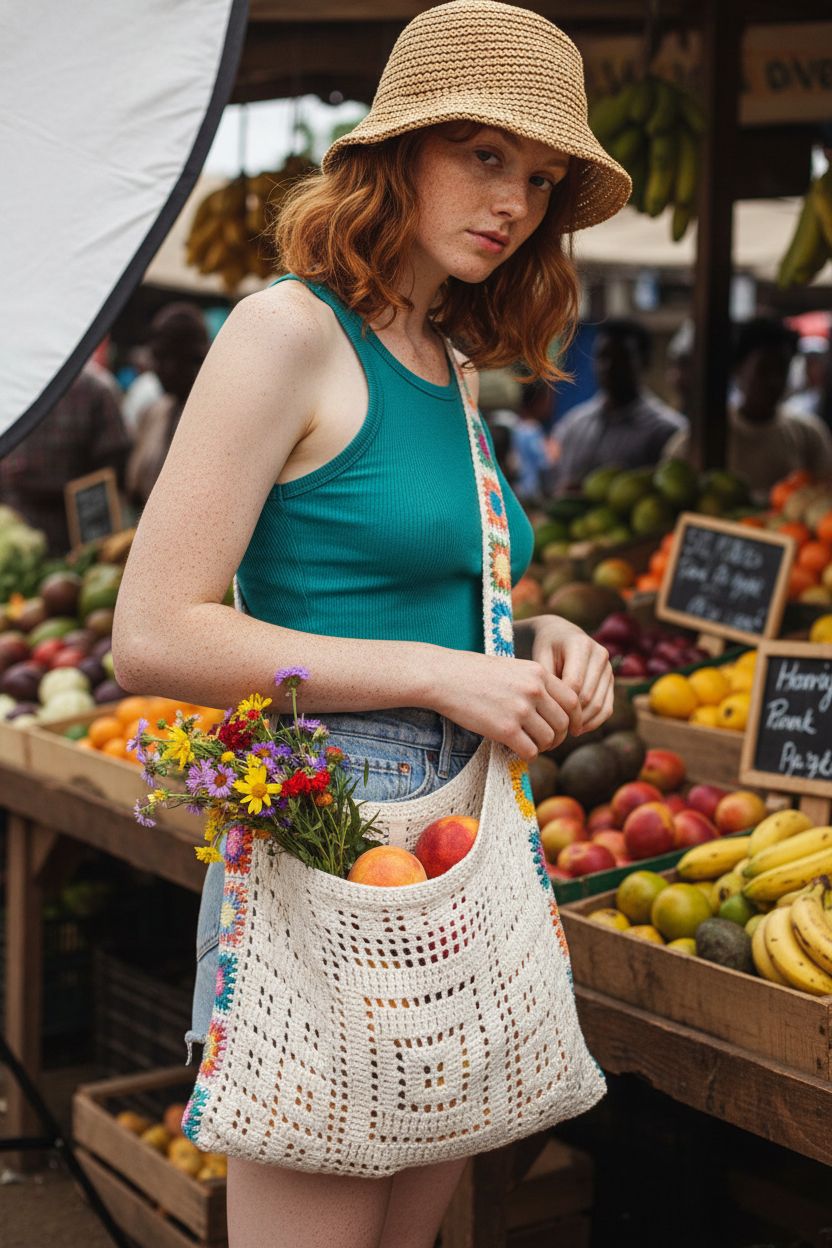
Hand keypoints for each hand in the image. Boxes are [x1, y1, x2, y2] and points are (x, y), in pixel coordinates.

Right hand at [428, 650, 581, 761]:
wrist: (443, 676)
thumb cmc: (473, 672)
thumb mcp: (511, 668)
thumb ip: (533, 684)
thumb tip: (551, 709)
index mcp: (538, 673)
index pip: (573, 700)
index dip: (574, 718)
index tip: (570, 728)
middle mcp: (534, 690)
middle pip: (563, 722)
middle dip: (559, 736)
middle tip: (548, 741)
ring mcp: (520, 710)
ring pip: (549, 739)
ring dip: (542, 747)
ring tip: (530, 745)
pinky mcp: (505, 729)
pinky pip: (530, 750)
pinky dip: (527, 755)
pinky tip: (517, 750)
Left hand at [520, 615, 613, 735]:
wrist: (561, 634)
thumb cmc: (545, 648)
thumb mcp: (539, 658)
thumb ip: (545, 680)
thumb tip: (549, 710)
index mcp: (580, 645)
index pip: (573, 684)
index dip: (560, 704)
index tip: (546, 718)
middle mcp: (600, 655)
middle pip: (587, 696)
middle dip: (571, 716)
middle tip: (555, 731)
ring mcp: (608, 668)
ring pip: (599, 705)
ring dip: (583, 722)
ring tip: (566, 732)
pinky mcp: (611, 680)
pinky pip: (607, 707)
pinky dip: (594, 722)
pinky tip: (579, 729)